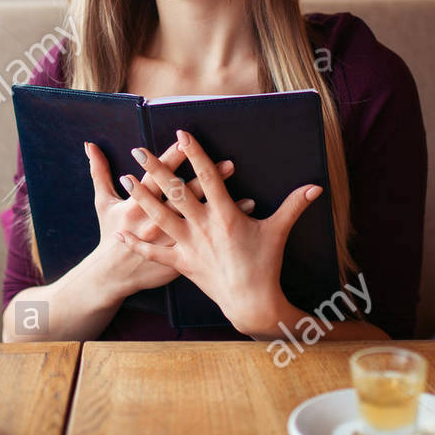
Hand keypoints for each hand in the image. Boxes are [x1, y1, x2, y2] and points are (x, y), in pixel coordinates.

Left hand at [117, 129, 322, 335]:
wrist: (252, 302)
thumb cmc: (265, 264)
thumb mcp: (278, 231)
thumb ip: (294, 205)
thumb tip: (315, 186)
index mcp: (226, 214)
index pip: (208, 176)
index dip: (195, 152)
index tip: (182, 132)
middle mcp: (204, 226)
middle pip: (176, 192)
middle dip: (156, 169)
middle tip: (139, 150)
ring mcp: (190, 246)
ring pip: (160, 217)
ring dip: (141, 197)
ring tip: (124, 178)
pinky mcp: (182, 264)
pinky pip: (155, 253)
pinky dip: (137, 243)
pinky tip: (119, 233)